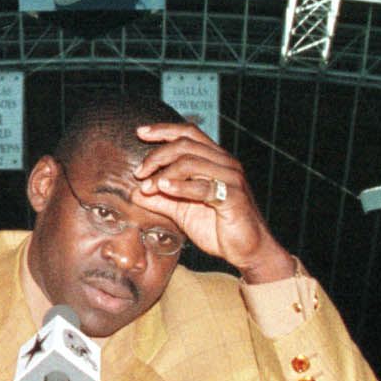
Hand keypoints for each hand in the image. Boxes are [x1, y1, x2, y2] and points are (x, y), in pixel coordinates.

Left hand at [129, 123, 292, 282]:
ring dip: (164, 173)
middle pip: (185, 145)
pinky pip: (203, 187)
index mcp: (215, 159)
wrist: (246, 251)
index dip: (163, 130)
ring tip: (147, 187)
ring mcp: (231, 178)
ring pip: (192, 162)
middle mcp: (225, 163)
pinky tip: (164, 188)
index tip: (140, 132)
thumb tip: (134, 192)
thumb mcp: (181, 211)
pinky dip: (180, 186)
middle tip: (139, 172)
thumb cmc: (216, 227)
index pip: (188, 134)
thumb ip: (160, 199)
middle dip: (157, 155)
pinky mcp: (234, 197)